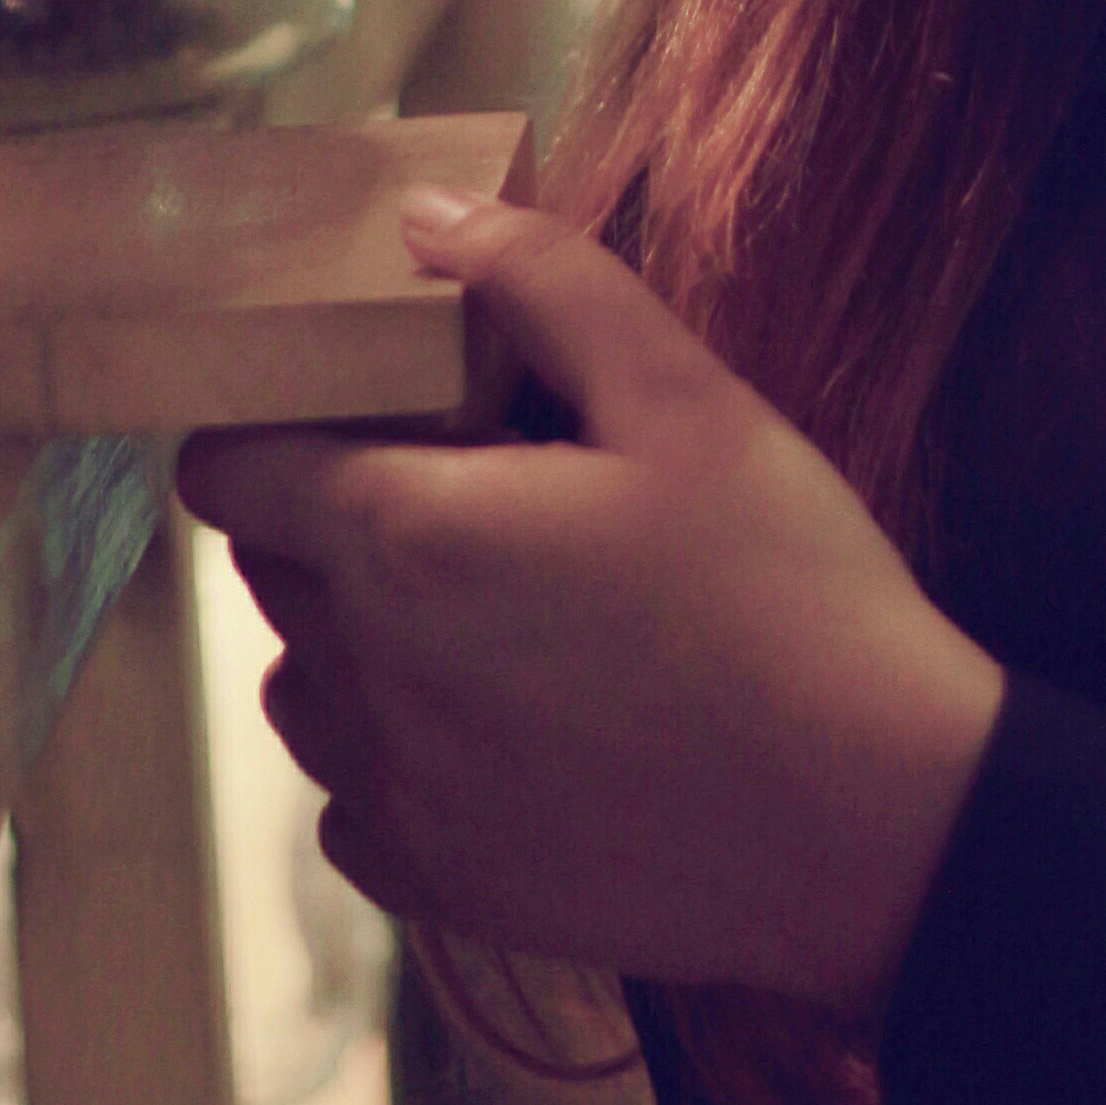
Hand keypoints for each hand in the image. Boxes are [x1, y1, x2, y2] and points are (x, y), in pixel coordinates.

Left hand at [176, 198, 1005, 1027]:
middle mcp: (366, 678)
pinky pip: (356, 805)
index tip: (349, 409)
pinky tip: (510, 723)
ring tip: (491, 611)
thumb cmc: (788, 591)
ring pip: (305, 691)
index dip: (267, 424)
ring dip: (358, 639)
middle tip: (467, 491)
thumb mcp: (689, 398)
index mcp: (405, 539)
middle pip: (271, 572)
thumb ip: (546, 284)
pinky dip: (398, 756)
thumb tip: (426, 216)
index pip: (227, 472)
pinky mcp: (444, 889)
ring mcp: (399, 797)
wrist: (878, 821)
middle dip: (333, 517)